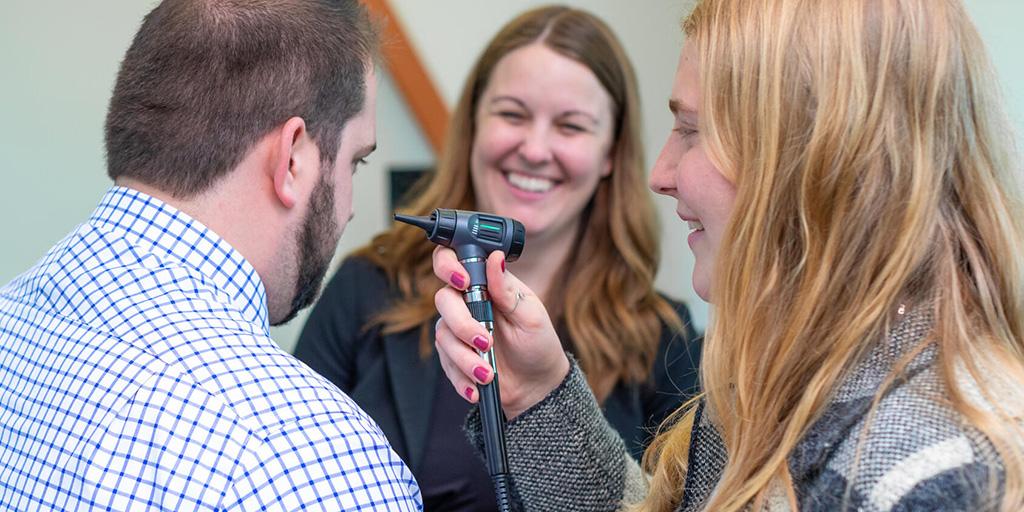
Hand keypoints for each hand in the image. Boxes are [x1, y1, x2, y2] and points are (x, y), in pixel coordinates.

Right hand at [433, 247, 569, 418]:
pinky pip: (444, 362)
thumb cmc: (538, 344)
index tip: (464, 283)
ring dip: (464, 357)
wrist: (536, 384)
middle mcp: (467, 302)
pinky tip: (477, 386)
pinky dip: (461, 376)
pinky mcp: (452, 355)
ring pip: (443, 335)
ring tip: (487, 373)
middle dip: (462, 324)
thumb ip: (507, 289)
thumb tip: (495, 258)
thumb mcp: (530, 316)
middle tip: (485, 342)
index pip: (454, 261)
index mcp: (487, 284)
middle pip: (443, 299)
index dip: (449, 266)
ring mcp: (457, 329)